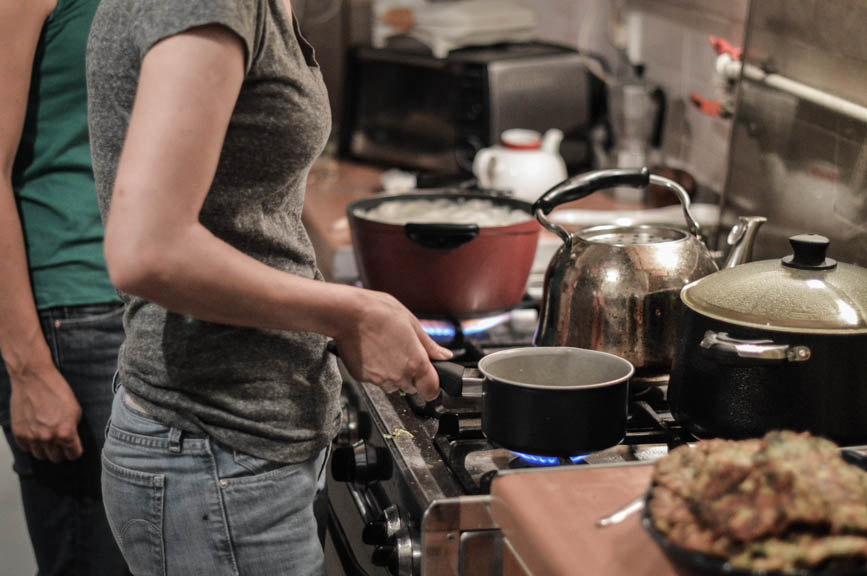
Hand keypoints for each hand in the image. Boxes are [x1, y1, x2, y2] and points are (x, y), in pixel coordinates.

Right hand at [9, 364, 82, 461]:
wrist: (34, 379)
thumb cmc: (56, 391)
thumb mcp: (75, 410)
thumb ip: (73, 428)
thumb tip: (72, 440)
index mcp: (66, 433)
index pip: (73, 454)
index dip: (75, 452)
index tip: (74, 449)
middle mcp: (48, 438)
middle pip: (57, 458)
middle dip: (61, 452)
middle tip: (61, 445)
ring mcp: (32, 437)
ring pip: (41, 456)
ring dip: (46, 451)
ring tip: (48, 441)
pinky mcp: (19, 433)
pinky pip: (26, 448)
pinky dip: (31, 444)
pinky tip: (36, 435)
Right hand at [335, 290, 451, 401]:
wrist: (347, 314)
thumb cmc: (379, 312)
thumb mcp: (412, 323)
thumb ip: (430, 345)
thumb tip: (444, 355)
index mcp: (416, 362)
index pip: (432, 391)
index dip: (432, 387)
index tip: (430, 381)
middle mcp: (399, 375)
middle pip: (412, 388)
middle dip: (411, 375)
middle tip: (402, 353)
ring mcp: (380, 379)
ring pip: (393, 385)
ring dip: (393, 374)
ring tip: (385, 350)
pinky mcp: (363, 378)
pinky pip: (375, 380)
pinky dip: (376, 371)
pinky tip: (373, 352)